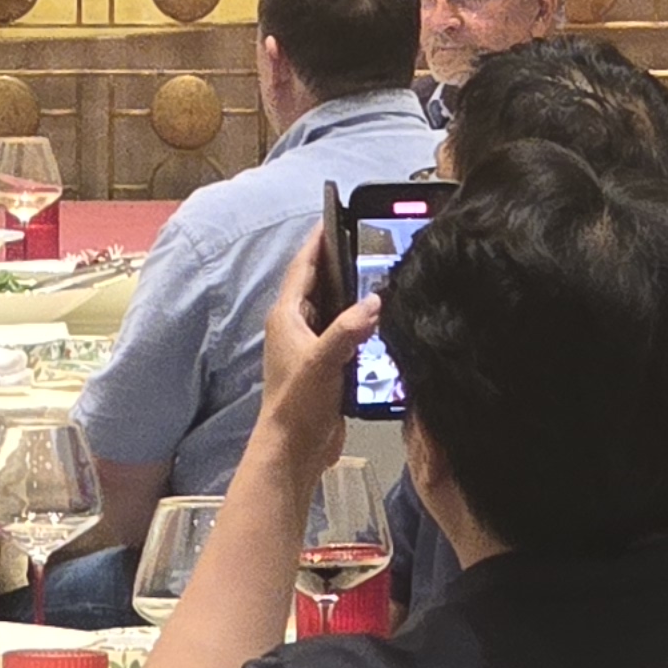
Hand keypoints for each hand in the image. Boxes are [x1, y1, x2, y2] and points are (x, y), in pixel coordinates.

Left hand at [243, 225, 379, 476]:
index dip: (318, 242)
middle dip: (340, 264)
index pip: (304, 268)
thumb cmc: (297, 404)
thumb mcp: (323, 362)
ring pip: (333, 309)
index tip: (334, 218)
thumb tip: (373, 302)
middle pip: (320, 285)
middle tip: (368, 243)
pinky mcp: (325, 366)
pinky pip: (344, 333)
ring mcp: (310, 346)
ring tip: (380, 275)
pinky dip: (359, 323)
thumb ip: (347, 330)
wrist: (294, 449)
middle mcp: (296, 327)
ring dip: (352, 295)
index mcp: (286, 317)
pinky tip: (381, 321)